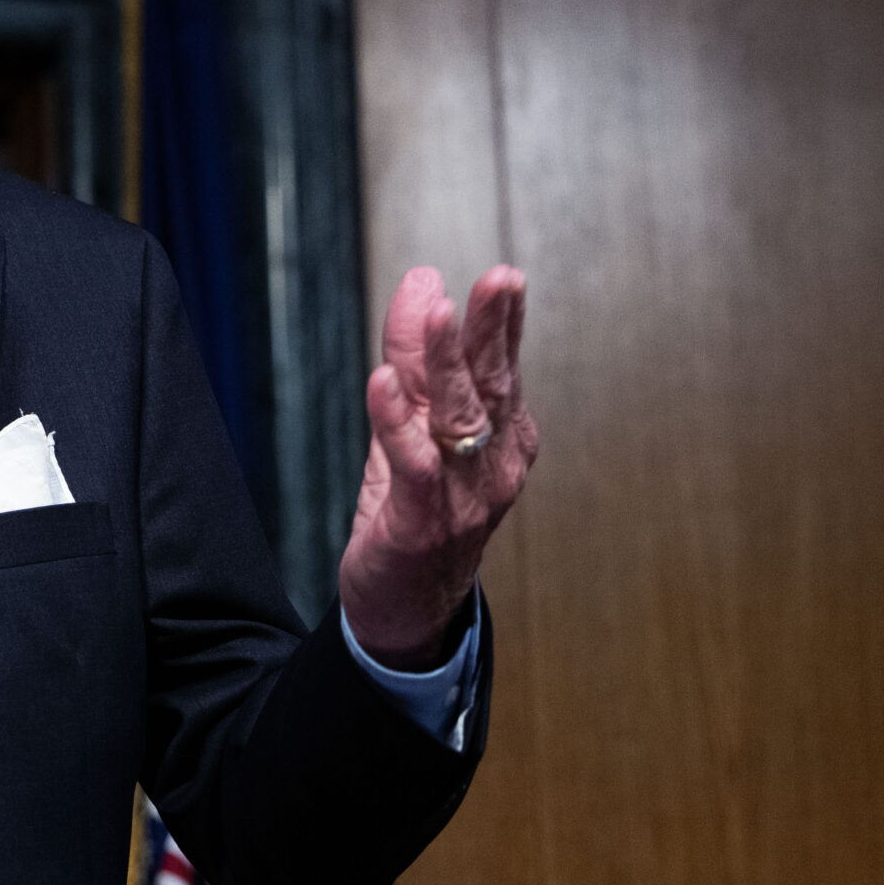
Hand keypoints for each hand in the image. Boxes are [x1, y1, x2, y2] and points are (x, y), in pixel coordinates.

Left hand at [337, 265, 538, 669]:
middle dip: (493, 331)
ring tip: (436, 315)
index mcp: (502, 439)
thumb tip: (422, 281)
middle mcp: (493, 466)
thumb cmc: (415, 507)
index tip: (503, 278)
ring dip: (445, 365)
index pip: (503, 370)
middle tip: (496, 280)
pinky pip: (413, 467)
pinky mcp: (421, 523)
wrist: (406, 605)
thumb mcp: (412, 424)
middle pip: (492, 388)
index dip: (503, 324)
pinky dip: (395, 423)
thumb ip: (414, 359)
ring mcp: (463, 497)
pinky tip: (380, 384)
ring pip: (457, 421)